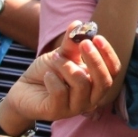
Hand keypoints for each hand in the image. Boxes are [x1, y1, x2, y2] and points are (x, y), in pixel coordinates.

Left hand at [1, 22, 123, 124]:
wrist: (24, 90)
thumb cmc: (48, 72)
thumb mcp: (62, 54)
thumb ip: (71, 43)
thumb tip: (79, 24)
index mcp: (96, 83)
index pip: (114, 71)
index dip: (108, 54)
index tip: (97, 37)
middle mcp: (90, 98)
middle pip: (104, 82)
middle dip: (95, 60)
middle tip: (83, 43)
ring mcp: (75, 107)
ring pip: (81, 85)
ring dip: (67, 66)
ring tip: (55, 59)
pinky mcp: (57, 112)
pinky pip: (60, 93)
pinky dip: (53, 79)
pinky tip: (47, 75)